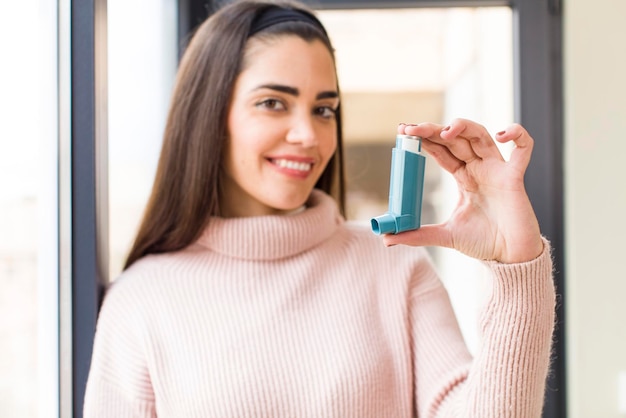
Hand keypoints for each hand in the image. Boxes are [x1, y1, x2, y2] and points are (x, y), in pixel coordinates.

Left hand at [382, 119, 543, 262]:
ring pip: (482, 136)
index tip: (403, 132)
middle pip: (456, 138)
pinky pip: (523, 150)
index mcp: (463, 177)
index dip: (425, 139)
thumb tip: (386, 238)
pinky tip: (501, 135)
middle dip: (434, 130)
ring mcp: (497, 170)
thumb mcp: (445, 236)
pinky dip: (517, 135)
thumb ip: (417, 235)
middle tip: (411, 128)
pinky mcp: (515, 178)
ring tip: (444, 131)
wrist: (508, 258)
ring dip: (464, 127)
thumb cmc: (483, 242)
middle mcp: (479, 169)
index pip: (441, 150)